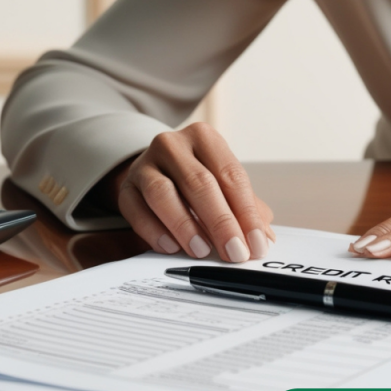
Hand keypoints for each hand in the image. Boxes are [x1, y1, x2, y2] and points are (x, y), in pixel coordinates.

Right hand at [105, 122, 274, 261]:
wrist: (156, 172)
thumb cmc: (198, 181)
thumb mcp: (225, 187)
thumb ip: (247, 210)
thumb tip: (264, 239)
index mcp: (205, 138)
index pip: (231, 175)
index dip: (246, 213)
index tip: (256, 243)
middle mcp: (173, 145)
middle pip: (199, 183)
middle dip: (220, 222)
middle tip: (234, 252)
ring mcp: (144, 164)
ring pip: (163, 193)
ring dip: (185, 226)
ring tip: (202, 251)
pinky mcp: (126, 187)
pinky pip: (136, 209)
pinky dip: (154, 231)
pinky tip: (171, 247)